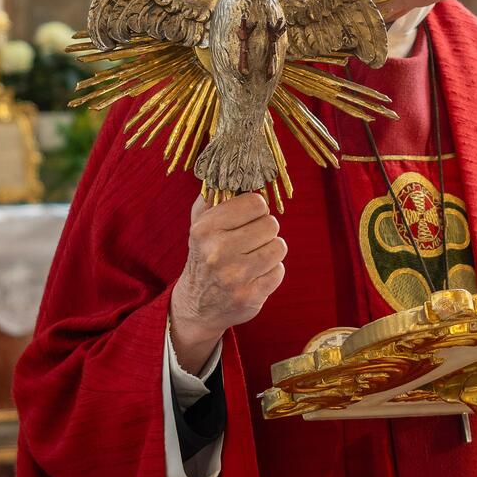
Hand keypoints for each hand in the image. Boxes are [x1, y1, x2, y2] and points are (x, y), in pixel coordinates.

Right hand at [170, 192, 286, 373]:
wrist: (197, 306)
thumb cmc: (204, 255)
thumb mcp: (200, 223)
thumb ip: (216, 194)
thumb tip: (238, 170)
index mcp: (205, 229)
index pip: (255, 202)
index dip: (256, 209)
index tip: (247, 218)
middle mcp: (218, 252)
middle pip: (271, 224)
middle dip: (264, 231)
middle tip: (249, 241)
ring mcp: (235, 277)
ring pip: (279, 247)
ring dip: (270, 251)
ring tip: (252, 258)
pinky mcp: (250, 296)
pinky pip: (279, 271)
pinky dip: (271, 272)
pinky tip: (254, 276)